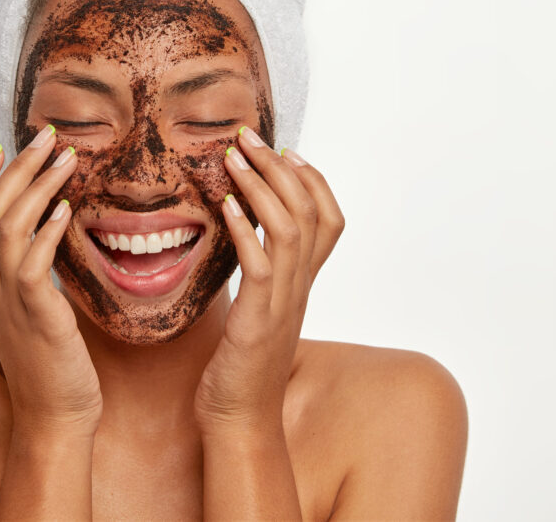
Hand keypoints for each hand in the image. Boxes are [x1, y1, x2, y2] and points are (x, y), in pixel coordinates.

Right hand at [0, 125, 102, 435]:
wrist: (54, 417)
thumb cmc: (50, 365)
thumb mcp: (33, 311)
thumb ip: (30, 275)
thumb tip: (48, 240)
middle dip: (15, 169)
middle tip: (46, 137)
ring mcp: (10, 302)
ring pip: (6, 230)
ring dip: (36, 188)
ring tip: (65, 159)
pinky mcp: (36, 317)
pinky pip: (30, 265)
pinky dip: (46, 233)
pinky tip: (66, 210)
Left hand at [194, 127, 343, 434]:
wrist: (239, 418)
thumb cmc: (241, 364)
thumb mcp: (257, 309)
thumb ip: (259, 275)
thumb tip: (243, 239)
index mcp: (303, 283)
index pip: (329, 219)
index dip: (313, 179)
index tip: (285, 150)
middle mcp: (301, 287)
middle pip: (312, 211)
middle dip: (281, 167)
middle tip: (248, 137)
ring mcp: (284, 302)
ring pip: (291, 228)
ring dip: (262, 186)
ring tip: (233, 157)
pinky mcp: (259, 319)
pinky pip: (261, 264)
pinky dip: (246, 229)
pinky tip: (225, 204)